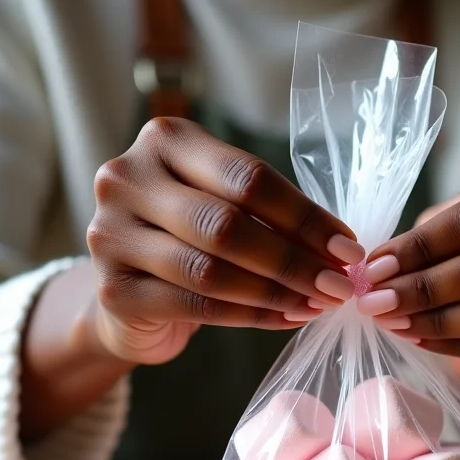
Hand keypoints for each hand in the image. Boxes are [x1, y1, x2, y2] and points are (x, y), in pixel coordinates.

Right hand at [87, 117, 363, 363]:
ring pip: (210, 270)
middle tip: (340, 286)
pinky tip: (287, 319)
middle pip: (228, 224)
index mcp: (166, 141)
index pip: (248, 178)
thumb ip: (270, 216)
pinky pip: (196, 306)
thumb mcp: (225, 206)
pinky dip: (251, 316)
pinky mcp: (112, 288)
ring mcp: (110, 233)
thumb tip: (341, 250)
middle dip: (295, 261)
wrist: (133, 292)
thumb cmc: (192, 239)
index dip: (306, 217)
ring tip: (318, 304)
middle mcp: (127, 178)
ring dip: (277, 292)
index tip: (348, 249)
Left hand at [358, 174, 459, 384]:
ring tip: (392, 322)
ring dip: (436, 319)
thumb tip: (373, 270)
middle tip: (375, 302)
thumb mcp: (441, 235)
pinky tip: (416, 341)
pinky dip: (451, 345)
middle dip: (421, 287)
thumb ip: (415, 245)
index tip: (374, 269)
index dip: (419, 247)